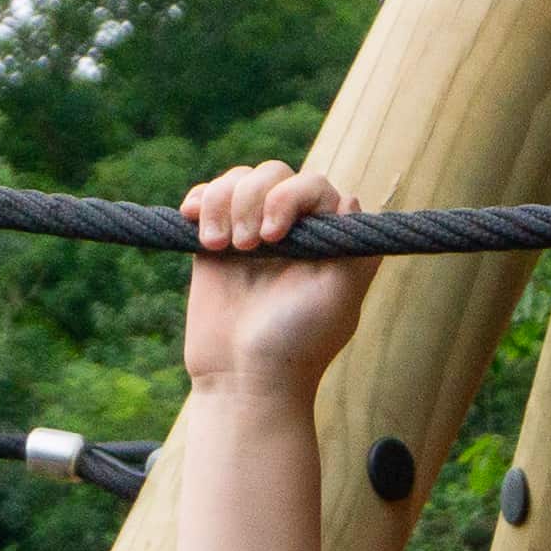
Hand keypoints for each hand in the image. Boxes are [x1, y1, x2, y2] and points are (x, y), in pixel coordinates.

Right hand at [180, 163, 373, 397]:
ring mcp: (252, 233)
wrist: (243, 376)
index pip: (314, 187)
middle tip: (249, 248)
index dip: (292, 198)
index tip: (276, 237)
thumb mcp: (341, 297)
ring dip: (224, 203)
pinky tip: (196, 225)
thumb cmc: (298, 341)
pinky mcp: (216, 241)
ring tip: (219, 246)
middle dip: (255, 200)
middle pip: (274, 174)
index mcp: (327, 240)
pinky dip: (200, 200)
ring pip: (238, 179)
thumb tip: (349, 198)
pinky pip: (206, 195)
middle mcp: (293, 232)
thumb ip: (355, 248)